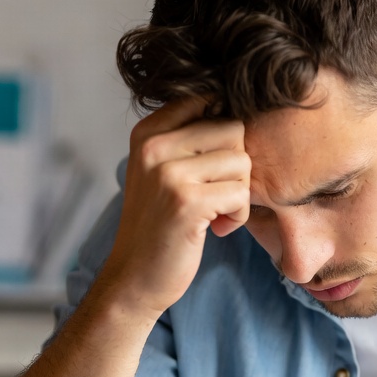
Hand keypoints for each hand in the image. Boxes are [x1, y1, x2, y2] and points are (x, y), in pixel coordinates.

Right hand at [99, 98, 251, 318]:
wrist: (135, 277)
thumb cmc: (159, 224)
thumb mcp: (161, 171)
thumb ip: (189, 138)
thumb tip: (241, 105)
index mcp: (148, 132)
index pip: (208, 99)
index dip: (226, 134)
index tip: (217, 166)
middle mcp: (155, 146)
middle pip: (234, 129)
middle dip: (237, 166)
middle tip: (219, 195)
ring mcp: (169, 173)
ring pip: (242, 162)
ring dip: (240, 193)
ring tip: (217, 212)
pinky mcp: (187, 202)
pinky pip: (241, 194)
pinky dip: (239, 215)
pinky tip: (217, 228)